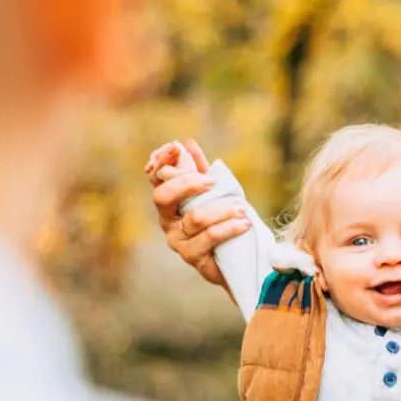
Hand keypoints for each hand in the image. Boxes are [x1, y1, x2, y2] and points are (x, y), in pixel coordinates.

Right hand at [145, 139, 251, 287]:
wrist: (237, 256)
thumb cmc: (222, 220)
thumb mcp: (213, 191)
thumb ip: (200, 169)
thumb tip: (188, 144)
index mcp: (169, 201)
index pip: (156, 177)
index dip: (161, 160)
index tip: (176, 147)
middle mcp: (167, 220)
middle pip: (163, 196)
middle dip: (187, 183)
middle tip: (212, 181)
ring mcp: (177, 240)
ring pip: (194, 218)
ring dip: (222, 209)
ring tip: (242, 208)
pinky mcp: (192, 256)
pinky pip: (210, 237)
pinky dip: (229, 227)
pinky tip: (244, 223)